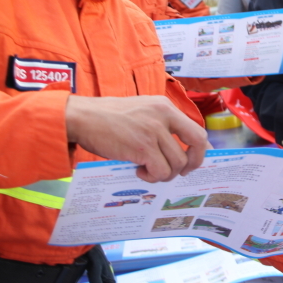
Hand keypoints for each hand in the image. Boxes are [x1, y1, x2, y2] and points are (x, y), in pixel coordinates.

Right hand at [66, 95, 208, 182]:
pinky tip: (139, 170)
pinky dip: (151, 176)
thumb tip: (183, 148)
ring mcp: (153, 130)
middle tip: (180, 172)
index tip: (193, 161)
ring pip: (177, 163)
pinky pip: (160, 171)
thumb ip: (162, 124)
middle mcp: (163, 115)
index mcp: (165, 106)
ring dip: (164, 173)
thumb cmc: (109, 118)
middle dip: (193, 162)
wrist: (82, 117)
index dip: (199, 149)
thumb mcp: (142, 111)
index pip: (196, 129)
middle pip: (197, 143)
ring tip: (148, 170)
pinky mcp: (142, 146)